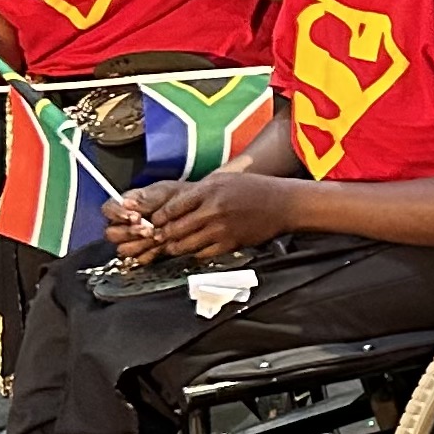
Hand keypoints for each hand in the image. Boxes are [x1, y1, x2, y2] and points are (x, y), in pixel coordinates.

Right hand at [101, 185, 169, 266]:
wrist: (193, 212)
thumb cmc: (175, 198)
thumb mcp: (162, 193)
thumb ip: (145, 199)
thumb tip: (127, 203)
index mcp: (124, 206)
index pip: (108, 210)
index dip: (117, 214)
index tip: (135, 216)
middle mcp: (123, 225)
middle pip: (111, 234)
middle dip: (130, 232)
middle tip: (149, 229)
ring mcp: (132, 241)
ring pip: (123, 249)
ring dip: (140, 244)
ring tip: (157, 236)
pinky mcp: (143, 254)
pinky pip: (139, 259)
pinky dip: (150, 253)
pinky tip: (161, 246)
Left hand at [115, 173, 287, 263]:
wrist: (282, 204)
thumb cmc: (252, 189)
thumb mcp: (223, 180)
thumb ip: (198, 191)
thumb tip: (173, 205)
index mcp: (208, 191)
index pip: (172, 208)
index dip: (157, 218)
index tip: (151, 222)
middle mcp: (212, 211)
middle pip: (174, 229)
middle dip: (161, 235)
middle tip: (154, 238)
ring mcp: (221, 229)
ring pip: (185, 245)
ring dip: (174, 247)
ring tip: (169, 246)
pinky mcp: (229, 244)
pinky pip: (202, 254)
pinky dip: (194, 253)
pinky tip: (192, 250)